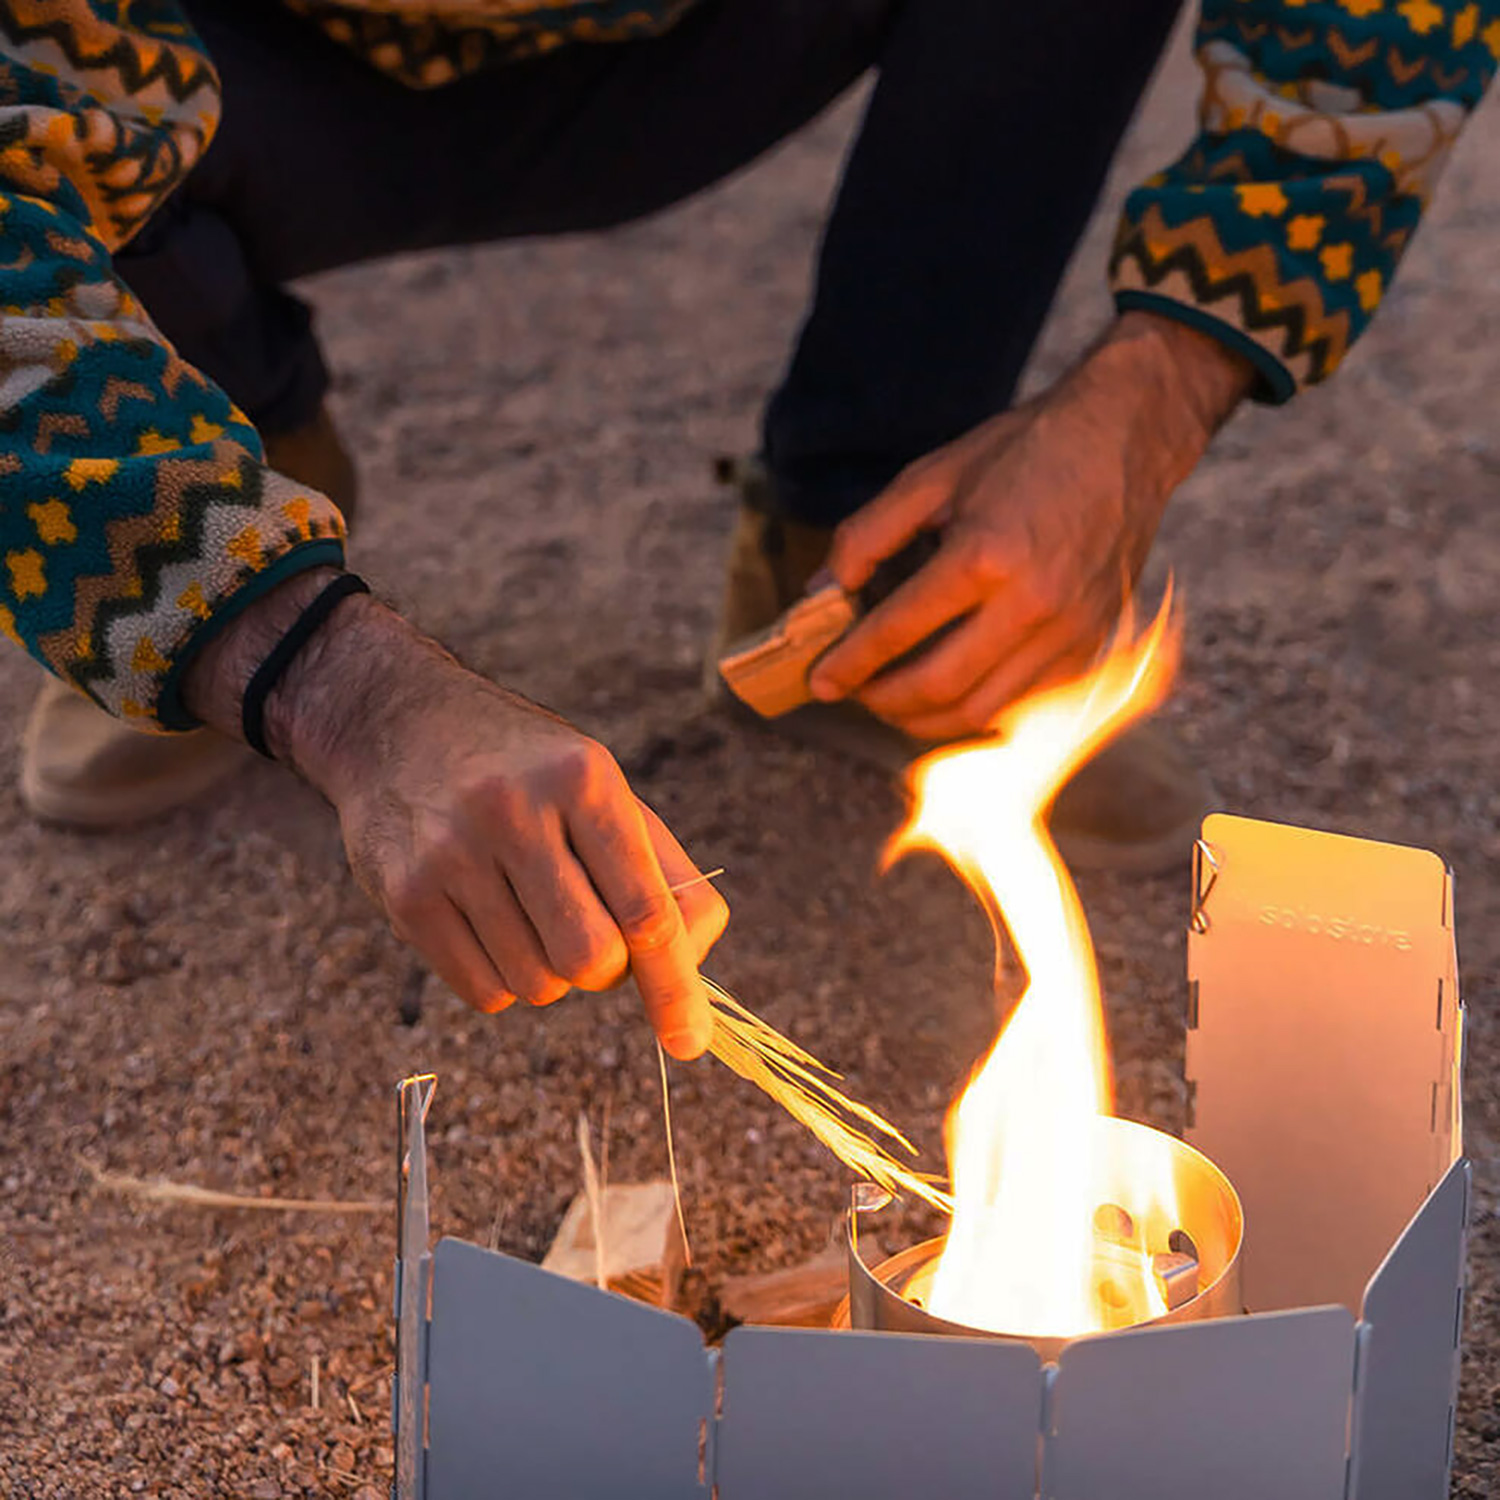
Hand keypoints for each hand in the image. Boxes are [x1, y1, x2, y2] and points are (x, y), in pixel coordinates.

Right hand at [184, 581, 725, 1057]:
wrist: (399, 724)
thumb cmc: (529, 772)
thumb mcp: (603, 789)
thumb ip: (662, 873)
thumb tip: (695, 963)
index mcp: (584, 779)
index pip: (645, 908)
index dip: (674, 985)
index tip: (688, 1040)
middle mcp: (515, 812)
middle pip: (591, 960)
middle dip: (606, 973)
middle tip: (594, 938)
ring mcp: (452, 853)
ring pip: (537, 985)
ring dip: (551, 974)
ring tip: (531, 913)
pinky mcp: (406, 894)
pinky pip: (484, 993)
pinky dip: (504, 982)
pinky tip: (491, 924)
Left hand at [807, 312, 1252, 739]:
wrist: (1124, 439)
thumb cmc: (1023, 451)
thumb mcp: (932, 476)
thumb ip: (867, 535)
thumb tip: (818, 591)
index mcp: (986, 554)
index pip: (898, 629)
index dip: (850, 661)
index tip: (818, 679)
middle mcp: (1032, 603)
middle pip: (938, 686)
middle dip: (881, 700)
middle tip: (851, 692)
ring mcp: (1068, 631)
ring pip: (981, 710)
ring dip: (923, 718)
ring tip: (891, 699)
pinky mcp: (1089, 645)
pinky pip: (1020, 703)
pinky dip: (972, 709)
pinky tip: (944, 692)